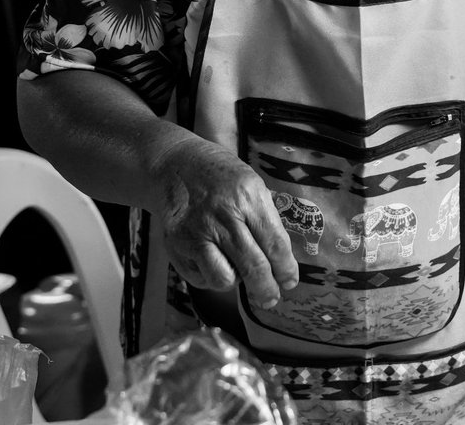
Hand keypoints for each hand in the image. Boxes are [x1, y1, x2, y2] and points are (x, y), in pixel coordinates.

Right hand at [148, 136, 299, 307]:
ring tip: (237, 272)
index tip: (290, 282)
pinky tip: (214, 263)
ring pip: (224, 279)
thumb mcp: (252, 185)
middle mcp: (223, 217)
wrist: (174, 166)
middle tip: (271, 298)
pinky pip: (200, 278)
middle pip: (253, 266)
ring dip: (235, 282)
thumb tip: (283, 259)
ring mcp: (197, 233)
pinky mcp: (176, 246)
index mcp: (248, 198)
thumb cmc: (221, 178)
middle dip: (266, 289)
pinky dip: (211, 277)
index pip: (275, 244)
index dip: (286, 269)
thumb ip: (266, 218)